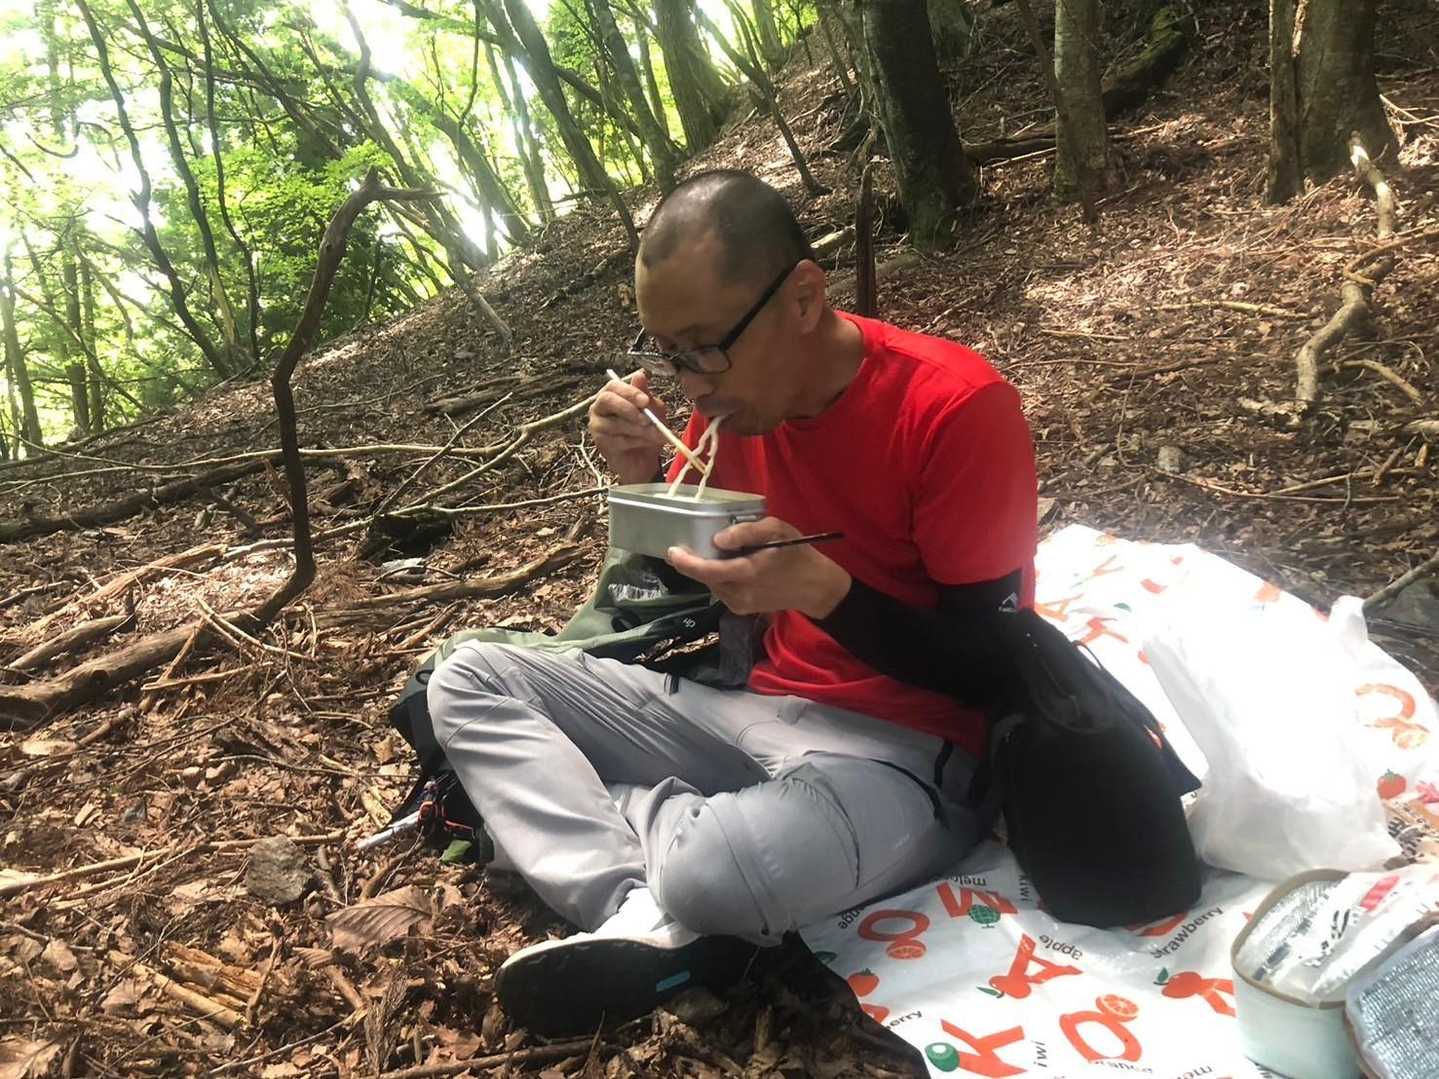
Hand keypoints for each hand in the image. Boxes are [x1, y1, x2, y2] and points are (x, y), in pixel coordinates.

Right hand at [589, 371, 667, 484]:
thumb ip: (646, 394)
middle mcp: (599, 407)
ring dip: (639, 429)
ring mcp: (597, 425)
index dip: (629, 392)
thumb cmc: (646, 429)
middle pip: (606, 400)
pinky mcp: (600, 443)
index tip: (645, 401)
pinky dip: (637, 441)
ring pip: (615, 423)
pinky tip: (647, 443)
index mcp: (612, 394)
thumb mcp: (653, 409)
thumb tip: (640, 374)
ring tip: (656, 434)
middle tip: (647, 419)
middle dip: (628, 408)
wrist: (644, 459)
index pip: (614, 386)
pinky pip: (618, 440)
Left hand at [665, 517, 851, 618]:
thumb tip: (718, 539)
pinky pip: (721, 591)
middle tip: (682, 548)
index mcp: (747, 573)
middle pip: (705, 578)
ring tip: (710, 554)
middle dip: (691, 564)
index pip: (707, 571)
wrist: (815, 587)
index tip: (673, 550)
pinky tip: (727, 567)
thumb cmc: (797, 553)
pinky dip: (718, 578)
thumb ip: (747, 532)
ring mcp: (739, 605)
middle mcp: (739, 593)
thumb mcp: (778, 530)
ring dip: (706, 570)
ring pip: (712, 585)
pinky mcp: (741, 610)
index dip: (686, 562)